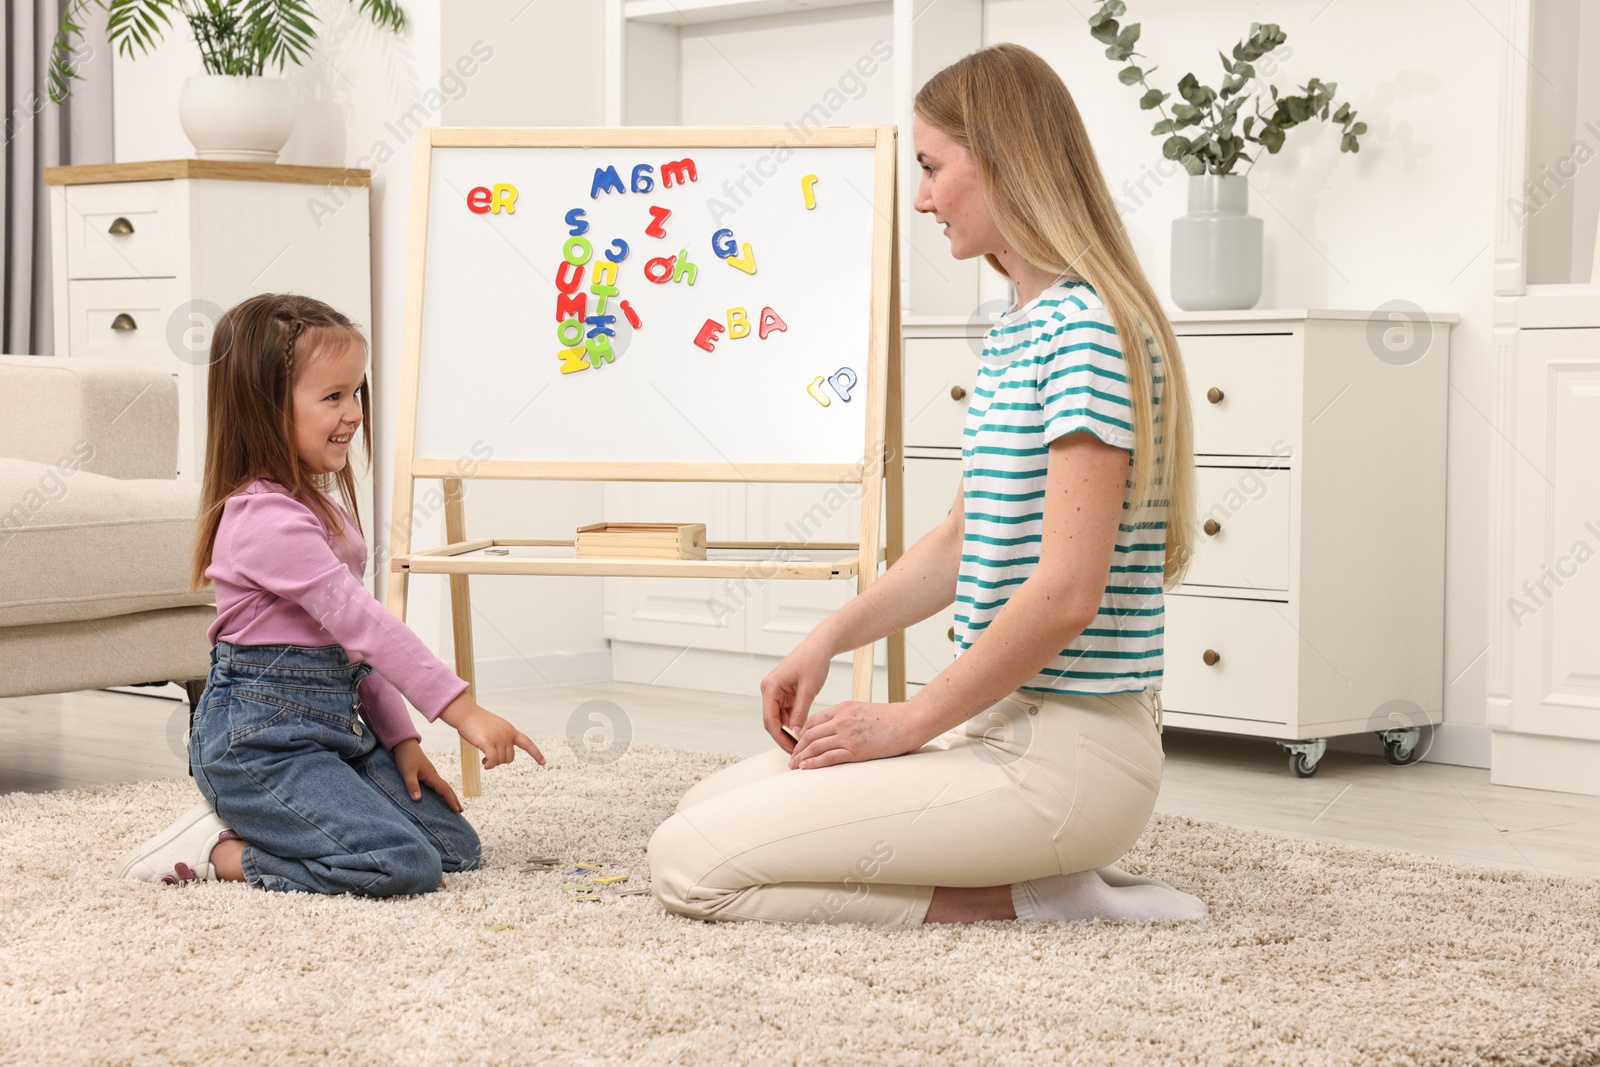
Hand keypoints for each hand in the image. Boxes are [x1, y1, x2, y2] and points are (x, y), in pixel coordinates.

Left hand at [391, 739, 462, 811]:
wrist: (404, 744)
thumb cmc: (406, 758)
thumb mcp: (407, 772)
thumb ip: (412, 785)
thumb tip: (417, 800)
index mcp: (431, 776)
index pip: (444, 790)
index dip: (451, 801)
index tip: (456, 811)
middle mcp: (433, 776)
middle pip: (447, 789)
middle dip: (454, 800)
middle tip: (461, 811)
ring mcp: (430, 774)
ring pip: (443, 787)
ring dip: (449, 796)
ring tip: (453, 805)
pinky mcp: (426, 773)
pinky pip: (437, 785)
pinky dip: (442, 792)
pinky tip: (439, 794)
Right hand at [439, 694, 545, 769]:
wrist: (466, 714)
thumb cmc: (477, 722)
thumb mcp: (495, 729)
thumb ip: (501, 740)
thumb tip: (500, 758)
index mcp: (510, 730)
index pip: (527, 743)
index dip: (536, 754)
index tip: (543, 762)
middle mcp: (507, 734)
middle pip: (510, 758)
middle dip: (500, 761)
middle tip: (489, 759)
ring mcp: (498, 738)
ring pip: (501, 761)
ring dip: (492, 763)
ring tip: (485, 759)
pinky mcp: (487, 742)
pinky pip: (492, 761)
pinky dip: (489, 765)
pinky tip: (484, 764)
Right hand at [761, 637, 836, 752]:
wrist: (820, 646)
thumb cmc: (813, 660)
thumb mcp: (808, 689)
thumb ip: (801, 712)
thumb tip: (796, 733)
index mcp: (770, 687)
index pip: (770, 719)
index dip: (779, 737)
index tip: (791, 748)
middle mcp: (770, 690)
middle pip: (772, 721)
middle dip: (783, 737)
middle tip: (796, 750)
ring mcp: (777, 692)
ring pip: (779, 719)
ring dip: (789, 731)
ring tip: (801, 744)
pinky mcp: (786, 694)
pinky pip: (787, 713)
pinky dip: (794, 723)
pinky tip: (802, 732)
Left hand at [789, 700, 921, 769]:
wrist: (909, 722)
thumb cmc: (891, 718)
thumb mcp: (863, 710)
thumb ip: (847, 716)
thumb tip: (836, 728)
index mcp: (843, 708)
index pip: (813, 720)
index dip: (801, 733)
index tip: (797, 743)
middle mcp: (841, 720)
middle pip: (809, 734)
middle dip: (797, 747)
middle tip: (791, 757)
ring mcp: (847, 735)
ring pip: (815, 746)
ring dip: (802, 757)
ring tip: (794, 766)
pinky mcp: (855, 750)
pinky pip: (828, 757)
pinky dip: (814, 763)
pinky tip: (806, 767)